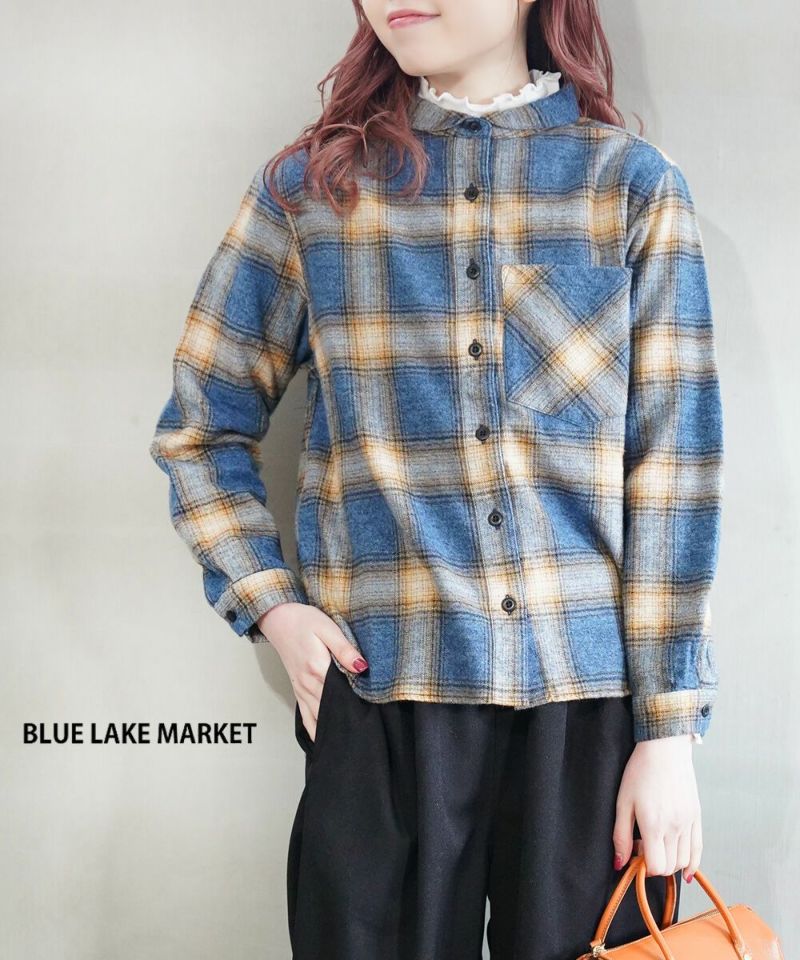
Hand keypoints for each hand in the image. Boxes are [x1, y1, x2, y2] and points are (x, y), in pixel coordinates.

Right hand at [256, 602, 367, 740]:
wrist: (278, 618)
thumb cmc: (303, 621)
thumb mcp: (327, 628)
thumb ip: (344, 649)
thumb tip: (361, 667)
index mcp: (318, 669)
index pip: (342, 693)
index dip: (359, 703)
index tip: (374, 712)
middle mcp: (308, 684)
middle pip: (332, 709)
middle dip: (348, 719)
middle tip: (367, 731)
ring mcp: (301, 689)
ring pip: (318, 718)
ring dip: (333, 728)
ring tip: (351, 740)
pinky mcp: (297, 690)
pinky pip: (306, 717)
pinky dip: (315, 730)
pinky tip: (325, 740)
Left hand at [613, 735, 701, 883]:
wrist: (664, 749)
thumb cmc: (640, 772)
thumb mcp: (623, 802)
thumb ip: (621, 836)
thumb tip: (620, 865)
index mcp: (654, 825)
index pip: (656, 867)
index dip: (644, 866)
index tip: (635, 852)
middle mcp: (674, 827)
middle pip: (670, 866)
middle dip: (655, 864)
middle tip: (643, 846)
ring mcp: (688, 823)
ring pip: (684, 860)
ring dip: (671, 862)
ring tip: (658, 846)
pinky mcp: (697, 816)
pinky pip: (698, 849)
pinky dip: (692, 863)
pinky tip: (685, 868)